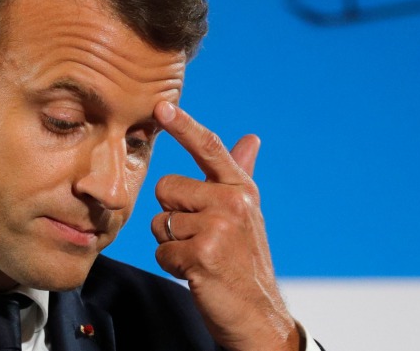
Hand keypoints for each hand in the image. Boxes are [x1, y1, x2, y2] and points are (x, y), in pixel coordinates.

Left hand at [151, 101, 298, 350]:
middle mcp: (233, 201)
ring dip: (172, 244)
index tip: (161, 106)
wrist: (258, 313)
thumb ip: (241, 173)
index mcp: (242, 188)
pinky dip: (172, 266)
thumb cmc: (246, 262)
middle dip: (173, 215)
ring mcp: (218, 226)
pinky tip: (197, 273)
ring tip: (201, 257)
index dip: (184, 125)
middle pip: (168, 189)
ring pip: (161, 222)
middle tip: (200, 238)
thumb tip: (250, 138)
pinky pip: (161, 250)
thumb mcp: (248, 213)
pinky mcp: (202, 253)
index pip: (209, 148)